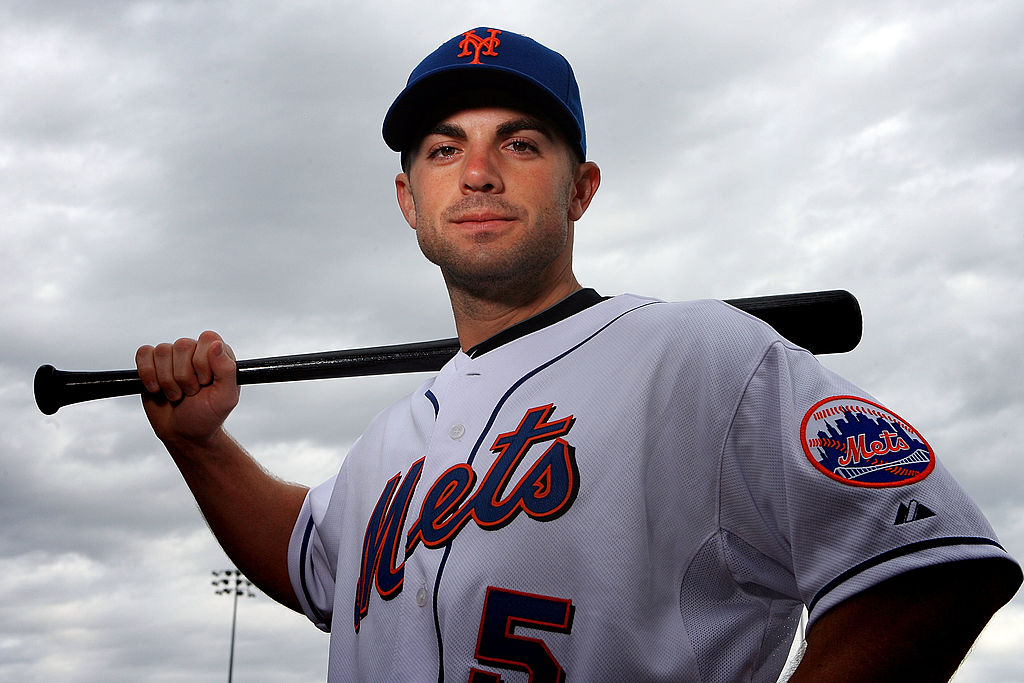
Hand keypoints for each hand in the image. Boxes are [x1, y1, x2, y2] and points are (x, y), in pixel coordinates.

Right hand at [135, 330, 239, 445]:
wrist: (183, 433)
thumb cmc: (207, 416)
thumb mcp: (225, 398)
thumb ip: (226, 370)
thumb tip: (216, 344)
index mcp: (218, 355)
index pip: (207, 339)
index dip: (202, 362)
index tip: (205, 382)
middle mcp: (196, 351)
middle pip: (182, 345)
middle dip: (184, 376)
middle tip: (190, 393)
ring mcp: (173, 357)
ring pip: (162, 351)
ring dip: (167, 380)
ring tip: (176, 394)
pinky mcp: (152, 364)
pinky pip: (144, 353)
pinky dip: (147, 374)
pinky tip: (156, 389)